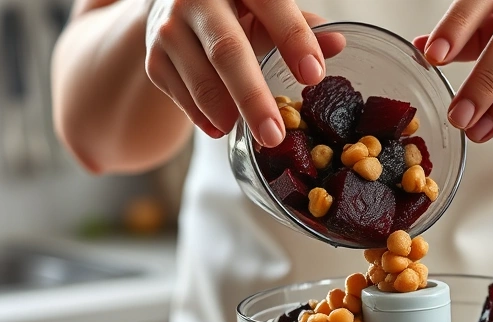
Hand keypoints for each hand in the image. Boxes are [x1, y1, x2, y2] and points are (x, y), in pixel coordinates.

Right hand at [144, 0, 344, 145]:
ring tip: (257, 137)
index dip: (294, 40)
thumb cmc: (234, 10)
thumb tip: (338, 44)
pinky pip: (182, 96)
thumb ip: (298, 27)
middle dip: (253, 97)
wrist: (173, 5)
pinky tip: (223, 127)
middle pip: (227, 51)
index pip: (271, 7)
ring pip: (200, 79)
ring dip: (228, 113)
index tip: (314, 76)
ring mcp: (169, 28)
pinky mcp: (153, 58)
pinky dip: (205, 117)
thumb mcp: (267, 10)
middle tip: (275, 135)